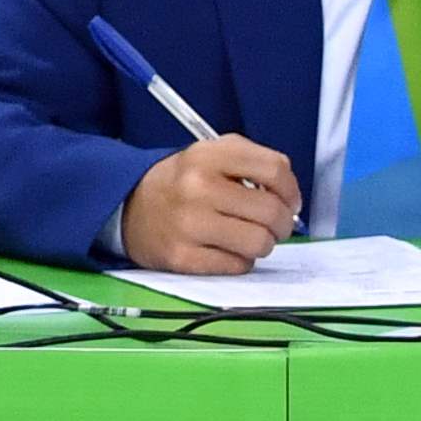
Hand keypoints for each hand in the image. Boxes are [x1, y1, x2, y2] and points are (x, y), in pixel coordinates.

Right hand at [119, 135, 297, 274]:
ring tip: (248, 237)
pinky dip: (240, 261)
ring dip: (263, 244)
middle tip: (275, 226)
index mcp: (208, 156)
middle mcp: (197, 187)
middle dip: (282, 223)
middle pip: (272, 212)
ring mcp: (189, 224)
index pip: (274, 170)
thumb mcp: (211, 155)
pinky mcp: (182, 257)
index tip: (290, 201)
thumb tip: (290, 196)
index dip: (292, 190)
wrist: (128, 206)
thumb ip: (254, 162)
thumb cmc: (182, 182)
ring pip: (259, 243)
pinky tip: (226, 249)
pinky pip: (238, 266)